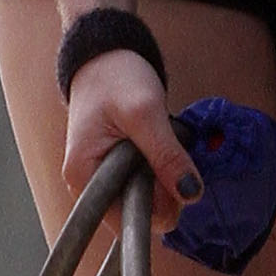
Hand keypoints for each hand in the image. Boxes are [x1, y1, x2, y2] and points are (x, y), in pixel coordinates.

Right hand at [62, 42, 201, 229]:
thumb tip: (191, 195)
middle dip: (163, 187)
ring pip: (146, 198)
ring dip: (164, 176)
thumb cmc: (114, 77)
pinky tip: (158, 145)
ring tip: (160, 141)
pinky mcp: (116, 169)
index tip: (174, 178)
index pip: (126, 221)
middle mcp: (87, 185)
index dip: (158, 206)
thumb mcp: (144, 113)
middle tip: (166, 148)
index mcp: (83, 176)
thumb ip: (167, 156)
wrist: (105, 55)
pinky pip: (145, 183)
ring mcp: (101, 178)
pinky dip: (160, 168)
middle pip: (138, 212)